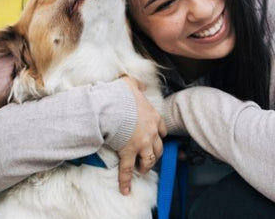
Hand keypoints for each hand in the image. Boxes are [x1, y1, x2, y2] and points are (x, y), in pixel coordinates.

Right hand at [117, 75, 166, 194]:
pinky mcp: (128, 152)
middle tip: (150, 158)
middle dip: (155, 154)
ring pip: (148, 160)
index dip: (159, 136)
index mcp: (153, 117)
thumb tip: (140, 84)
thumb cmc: (120, 95)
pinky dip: (126, 181)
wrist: (111, 105)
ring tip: (142, 172)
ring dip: (146, 167)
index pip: (162, 130)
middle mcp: (151, 133)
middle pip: (158, 148)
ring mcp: (141, 144)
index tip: (156, 139)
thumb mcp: (131, 84)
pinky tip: (126, 190)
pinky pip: (127, 170)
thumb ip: (138, 85)